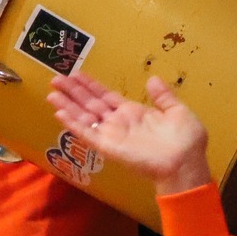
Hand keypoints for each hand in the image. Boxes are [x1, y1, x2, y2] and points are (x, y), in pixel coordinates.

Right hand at [49, 72, 209, 195]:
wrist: (184, 161)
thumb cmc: (185, 139)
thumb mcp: (178, 111)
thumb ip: (163, 96)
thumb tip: (152, 79)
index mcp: (133, 112)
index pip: (106, 96)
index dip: (91, 85)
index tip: (77, 74)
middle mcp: (118, 122)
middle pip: (90, 103)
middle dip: (73, 91)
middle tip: (56, 79)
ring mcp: (111, 134)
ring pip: (83, 116)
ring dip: (67, 104)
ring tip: (51, 93)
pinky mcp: (107, 146)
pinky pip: (86, 133)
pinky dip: (73, 123)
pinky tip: (59, 113)